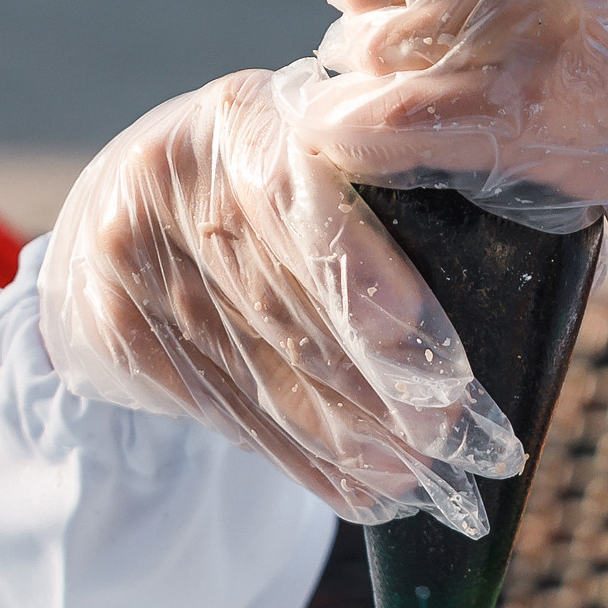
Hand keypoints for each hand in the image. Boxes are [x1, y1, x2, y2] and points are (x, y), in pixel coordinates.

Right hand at [37, 65, 521, 527]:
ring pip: (260, 371)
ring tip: (416, 480)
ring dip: (347, 440)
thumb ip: (369, 196)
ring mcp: (136, 256)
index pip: (309, 210)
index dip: (376, 294)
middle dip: (380, 389)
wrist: (117, 211)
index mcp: (242, 118)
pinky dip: (299, 459)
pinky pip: (223, 409)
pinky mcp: (117, 325)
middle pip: (290, 308)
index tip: (445, 369)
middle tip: (450, 443)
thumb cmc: (255, 183)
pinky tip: (356, 489)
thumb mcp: (304, 149)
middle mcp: (175, 179)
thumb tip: (491, 296)